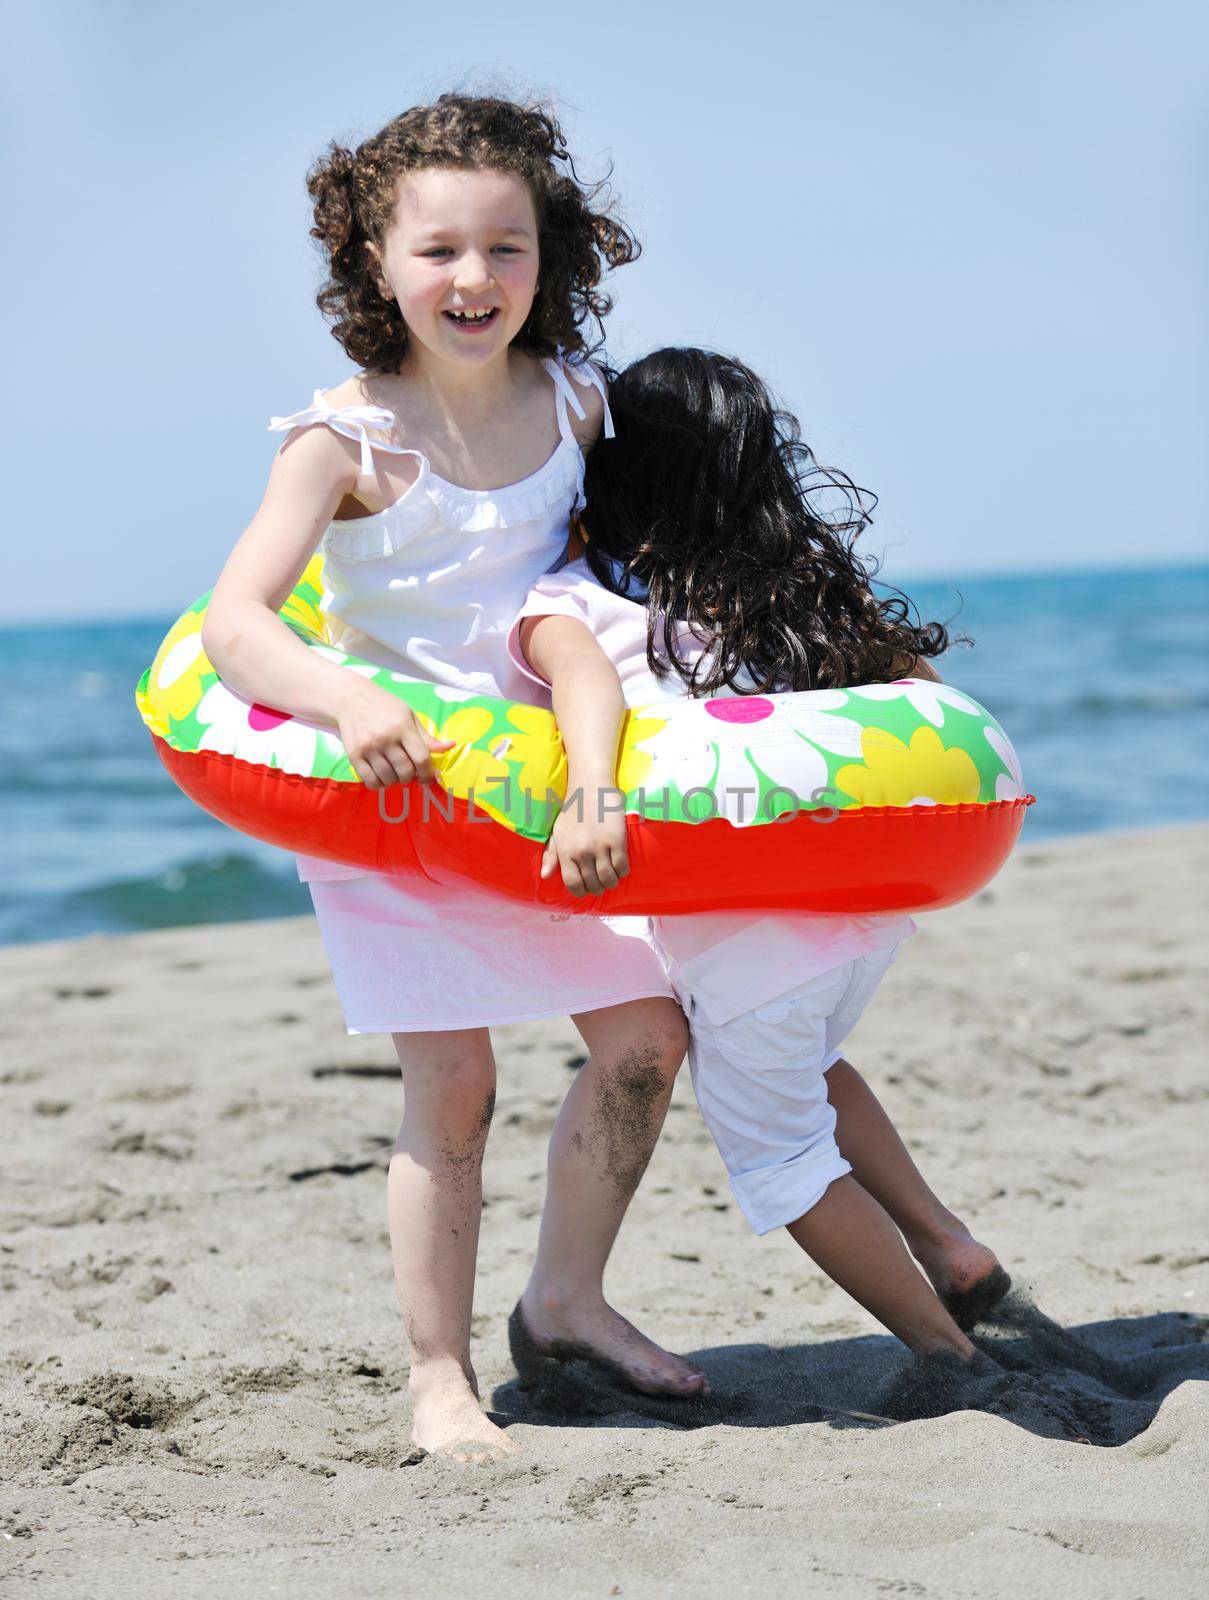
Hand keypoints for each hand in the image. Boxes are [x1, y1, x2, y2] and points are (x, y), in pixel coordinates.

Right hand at [336, 680, 454, 788]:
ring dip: (394, 781)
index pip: (421, 758)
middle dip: (410, 778)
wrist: (352, 699)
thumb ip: (427, 737)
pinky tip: (381, 777)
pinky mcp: (354, 755)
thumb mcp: (409, 716)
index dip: (428, 774)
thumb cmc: (385, 707)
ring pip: (388, 778)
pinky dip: (378, 784)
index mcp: (403, 727)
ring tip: (394, 773)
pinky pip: (369, 780)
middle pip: (405, 771)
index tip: (428, 779)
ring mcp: (368, 748)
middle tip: (408, 773)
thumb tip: (451, 746)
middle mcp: (385, 738)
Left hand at [540, 786, 629, 897]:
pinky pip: (622, 867)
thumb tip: (545, 876)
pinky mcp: (617, 840)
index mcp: (566, 852)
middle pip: (593, 884)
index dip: (581, 891)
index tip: (587, 889)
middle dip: (598, 888)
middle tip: (602, 883)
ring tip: (612, 877)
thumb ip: (551, 855)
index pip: (573, 884)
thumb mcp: (557, 832)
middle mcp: (582, 852)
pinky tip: (621, 866)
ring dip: (612, 882)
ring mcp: (600, 847)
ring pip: (609, 879)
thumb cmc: (572, 810)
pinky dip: (623, 872)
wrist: (590, 787)